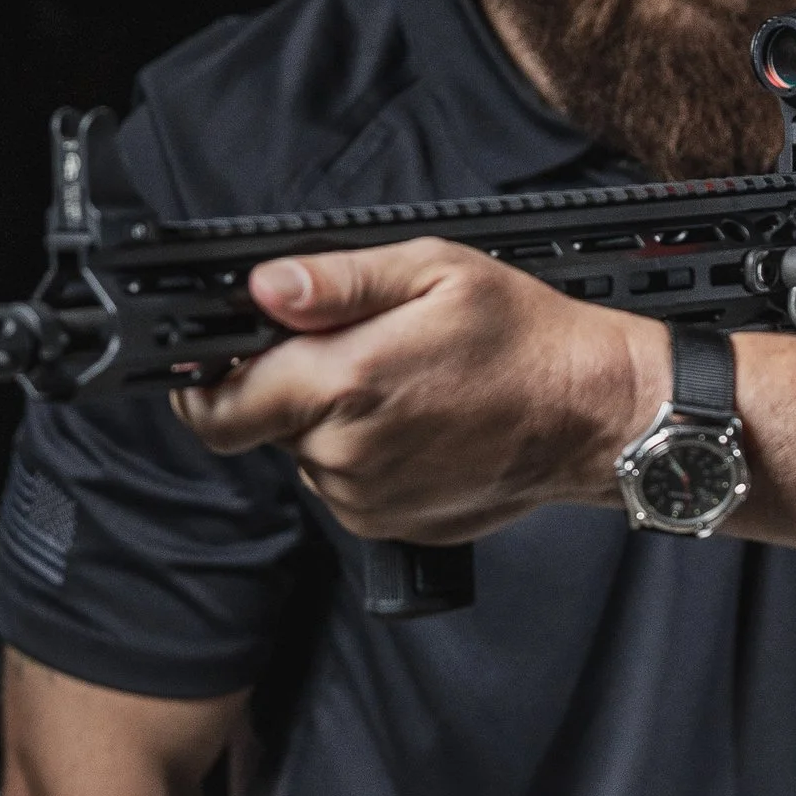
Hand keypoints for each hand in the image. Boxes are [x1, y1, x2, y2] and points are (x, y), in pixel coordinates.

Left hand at [174, 241, 669, 544]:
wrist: (592, 414)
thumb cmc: (525, 339)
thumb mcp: (434, 272)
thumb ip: (335, 280)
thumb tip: (263, 287)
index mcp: (346, 382)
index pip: (217, 404)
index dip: (204, 380)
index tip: (220, 356)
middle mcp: (346, 452)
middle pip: (260, 425)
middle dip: (285, 389)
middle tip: (350, 353)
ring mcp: (365, 498)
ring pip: (304, 454)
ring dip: (328, 421)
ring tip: (399, 387)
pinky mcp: (387, 524)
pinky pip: (342, 484)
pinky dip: (360, 455)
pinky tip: (415, 425)